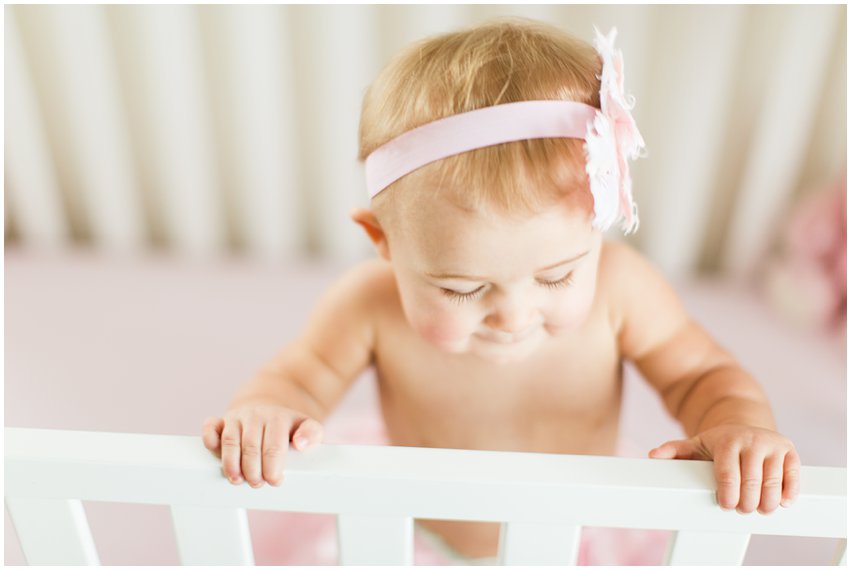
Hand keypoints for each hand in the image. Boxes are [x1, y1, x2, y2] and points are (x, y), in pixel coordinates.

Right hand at [202, 404, 323, 487]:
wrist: (269, 405)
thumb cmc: (288, 425)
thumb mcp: (307, 425)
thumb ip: (312, 433)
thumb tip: (301, 444)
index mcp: (277, 418)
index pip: (273, 447)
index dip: (273, 468)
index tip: (275, 481)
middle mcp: (255, 415)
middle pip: (251, 447)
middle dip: (253, 471)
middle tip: (256, 484)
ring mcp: (236, 417)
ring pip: (230, 441)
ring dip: (231, 464)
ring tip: (237, 480)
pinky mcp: (221, 420)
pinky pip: (211, 427)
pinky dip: (209, 439)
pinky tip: (214, 452)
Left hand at [648, 425, 799, 513]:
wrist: (745, 426)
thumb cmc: (718, 443)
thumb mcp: (695, 444)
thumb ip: (674, 450)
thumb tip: (653, 456)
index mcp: (727, 440)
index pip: (727, 473)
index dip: (728, 494)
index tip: (727, 506)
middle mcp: (752, 440)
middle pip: (752, 481)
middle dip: (747, 502)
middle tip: (742, 510)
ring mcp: (773, 445)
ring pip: (773, 481)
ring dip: (767, 502)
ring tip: (760, 509)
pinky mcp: (790, 451)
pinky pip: (793, 475)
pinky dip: (789, 493)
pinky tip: (783, 503)